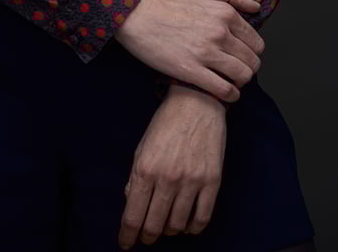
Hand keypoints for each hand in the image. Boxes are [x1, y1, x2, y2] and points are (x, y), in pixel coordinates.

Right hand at [114, 0, 263, 102]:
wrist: (137, 15)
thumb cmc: (167, 2)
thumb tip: (255, 7)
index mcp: (225, 13)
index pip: (255, 41)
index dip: (251, 50)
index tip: (242, 54)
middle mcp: (220, 33)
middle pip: (252, 61)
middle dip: (248, 67)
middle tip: (237, 69)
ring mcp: (206, 53)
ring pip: (242, 76)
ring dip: (241, 82)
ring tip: (232, 81)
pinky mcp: (192, 71)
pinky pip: (225, 91)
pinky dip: (231, 95)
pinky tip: (226, 93)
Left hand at [118, 84, 225, 248]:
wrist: (196, 101)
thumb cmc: (166, 123)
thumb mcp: (142, 146)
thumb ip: (135, 176)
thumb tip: (130, 201)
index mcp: (145, 169)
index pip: (133, 215)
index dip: (127, 235)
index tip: (125, 243)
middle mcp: (167, 178)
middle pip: (154, 226)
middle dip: (147, 236)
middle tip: (146, 236)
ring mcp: (191, 181)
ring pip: (177, 225)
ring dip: (169, 231)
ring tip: (165, 226)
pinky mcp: (212, 181)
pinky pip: (202, 218)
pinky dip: (192, 228)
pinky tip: (186, 225)